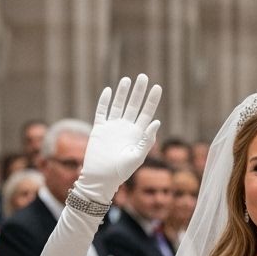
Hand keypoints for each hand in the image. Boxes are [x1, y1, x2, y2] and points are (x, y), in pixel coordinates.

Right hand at [74, 74, 163, 204]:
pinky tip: (108, 90)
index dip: (152, 100)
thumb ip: (146, 140)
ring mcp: (112, 127)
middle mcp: (126, 128)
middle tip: (143, 76)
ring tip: (128, 80)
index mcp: (138, 134)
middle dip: (139, 91)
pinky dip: (104, 101)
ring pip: (118, 105)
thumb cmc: (120, 172)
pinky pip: (102, 112)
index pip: (147, 113)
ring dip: (123, 93)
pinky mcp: (99, 129)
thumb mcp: (136, 157)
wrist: (100, 178)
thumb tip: (157, 122)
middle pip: (134, 105)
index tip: (157, 87)